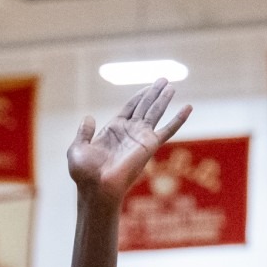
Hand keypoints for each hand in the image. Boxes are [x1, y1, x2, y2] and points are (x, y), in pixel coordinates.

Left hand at [67, 78, 191, 203]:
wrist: (96, 187)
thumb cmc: (84, 173)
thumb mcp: (78, 149)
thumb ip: (84, 132)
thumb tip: (88, 117)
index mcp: (113, 130)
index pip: (130, 107)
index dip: (139, 96)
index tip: (148, 86)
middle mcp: (130, 132)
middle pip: (144, 106)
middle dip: (153, 92)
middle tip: (164, 79)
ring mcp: (140, 137)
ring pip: (155, 112)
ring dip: (163, 98)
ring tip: (171, 85)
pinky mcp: (149, 145)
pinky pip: (168, 130)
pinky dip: (179, 119)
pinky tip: (188, 108)